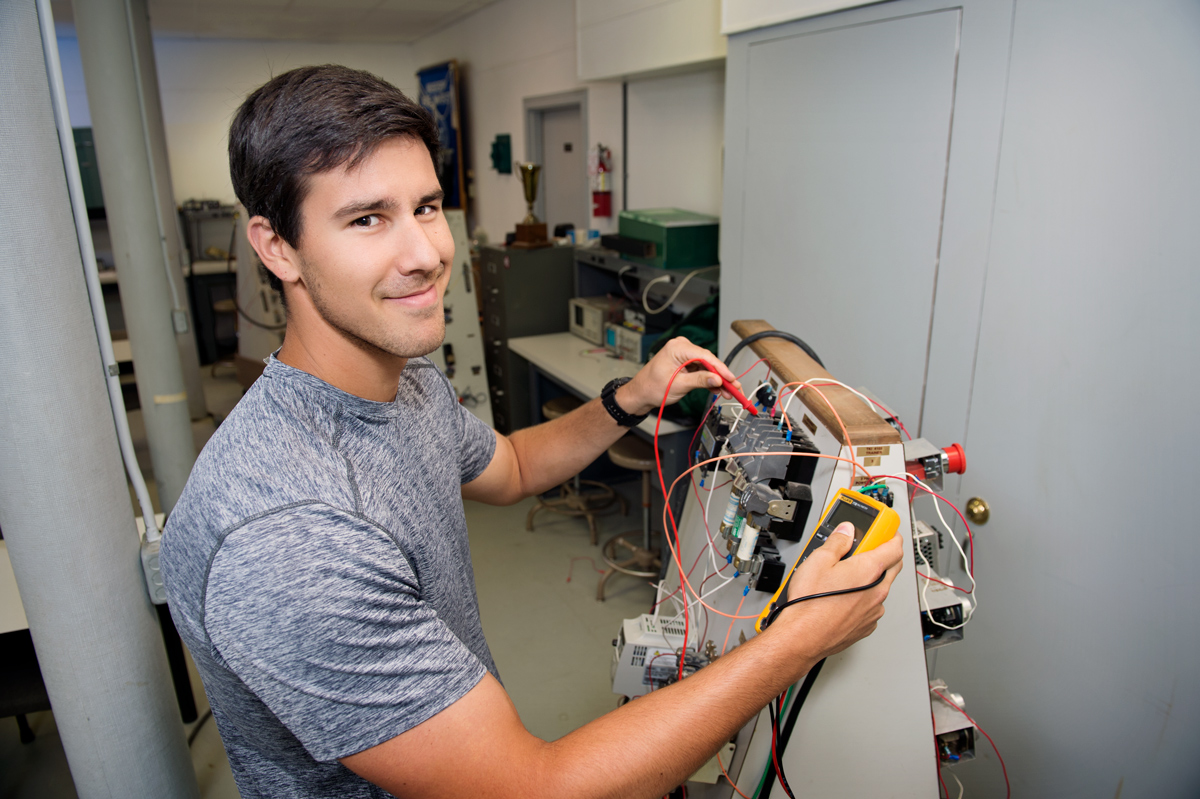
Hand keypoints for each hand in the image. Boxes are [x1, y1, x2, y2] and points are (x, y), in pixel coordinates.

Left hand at [615, 337, 743, 416]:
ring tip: (729, 392)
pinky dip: (709, 379)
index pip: (705, 356)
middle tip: (735, 387)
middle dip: (722, 375)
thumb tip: (717, 379)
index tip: (731, 379)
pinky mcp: (685, 362)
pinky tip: (718, 389)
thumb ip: (700, 381)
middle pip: (708, 360)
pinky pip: (701, 369)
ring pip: (707, 366)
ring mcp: (683, 354)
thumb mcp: (678, 386)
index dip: (721, 369)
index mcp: (677, 348)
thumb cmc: (652, 388)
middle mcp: (681, 347)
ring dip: (717, 379)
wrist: (640, 393)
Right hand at [771, 523, 903, 660]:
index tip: (885, 529)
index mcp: (870, 570)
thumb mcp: (818, 560)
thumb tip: (846, 531)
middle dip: (884, 554)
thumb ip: (837, 541)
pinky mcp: (866, 625)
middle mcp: (878, 590)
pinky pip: (871, 606)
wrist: (803, 637)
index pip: (895, 546)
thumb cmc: (810, 603)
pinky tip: (843, 597)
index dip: (891, 534)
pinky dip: (863, 598)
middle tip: (865, 548)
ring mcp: (874, 610)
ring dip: (871, 579)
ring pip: (880, 587)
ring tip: (846, 576)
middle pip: (892, 566)